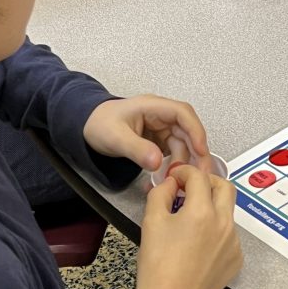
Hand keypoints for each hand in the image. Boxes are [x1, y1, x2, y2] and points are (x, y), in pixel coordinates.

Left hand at [82, 95, 212, 172]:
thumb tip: (158, 162)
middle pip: (187, 131)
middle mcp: (160, 115)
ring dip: (183, 162)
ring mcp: (160, 128)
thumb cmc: (98, 124)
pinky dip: (173, 165)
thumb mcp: (115, 137)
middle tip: (201, 174)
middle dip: (196, 152)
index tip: (201, 151)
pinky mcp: (157, 140)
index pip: (183, 113)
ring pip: (181, 144)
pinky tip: (169, 179)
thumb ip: (136, 149)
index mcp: (152, 106)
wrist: (86, 127)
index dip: (195, 131)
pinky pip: (172, 152)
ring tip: (180, 181)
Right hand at [130, 165, 242, 288]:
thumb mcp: (151, 221)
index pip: (199, 176)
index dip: (184, 172)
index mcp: (202, 212)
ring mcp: (234, 242)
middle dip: (207, 182)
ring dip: (211, 208)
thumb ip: (161, 192)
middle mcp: (224, 224)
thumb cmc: (158, 266)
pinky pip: (229, 235)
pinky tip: (197, 244)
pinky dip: (216, 231)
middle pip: (224, 187)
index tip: (175, 178)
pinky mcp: (236, 258)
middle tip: (189, 189)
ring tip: (189, 222)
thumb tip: (171, 183)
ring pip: (227, 212)